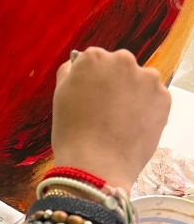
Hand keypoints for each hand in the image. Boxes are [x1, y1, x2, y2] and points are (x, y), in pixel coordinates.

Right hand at [51, 47, 170, 192]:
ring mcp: (147, 78)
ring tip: (120, 120)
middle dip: (114, 82)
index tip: (88, 97)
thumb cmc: (71, 133)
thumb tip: (76, 66)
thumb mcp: (59, 97)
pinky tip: (132, 127)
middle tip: (104, 110)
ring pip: (139, 81)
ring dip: (132, 93)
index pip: (94, 60)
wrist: (96, 165)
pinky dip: (146, 109)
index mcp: (93, 58)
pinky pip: (154, 98)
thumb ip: (69, 74)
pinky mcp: (164, 98)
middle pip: (119, 66)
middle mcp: (123, 61)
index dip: (90, 80)